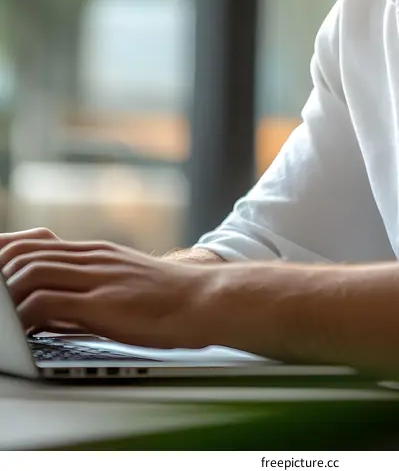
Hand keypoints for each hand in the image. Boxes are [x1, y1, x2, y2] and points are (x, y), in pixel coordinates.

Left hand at [0, 230, 217, 347]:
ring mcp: (97, 277)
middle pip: (26, 252)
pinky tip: (19, 330)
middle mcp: (92, 258)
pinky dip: (24, 314)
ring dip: (7, 292)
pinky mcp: (102, 302)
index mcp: (96, 252)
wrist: (205, 299)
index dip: (6, 251)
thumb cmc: (170, 299)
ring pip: (32, 271)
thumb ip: (91, 286)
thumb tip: (56, 306)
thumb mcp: (124, 281)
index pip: (36, 242)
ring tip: (0, 313)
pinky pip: (48, 301)